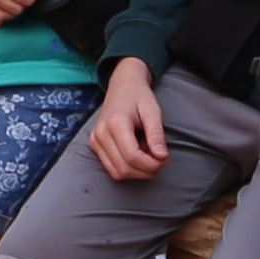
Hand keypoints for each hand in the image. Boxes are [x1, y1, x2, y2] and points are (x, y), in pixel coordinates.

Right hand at [89, 61, 167, 180]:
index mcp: (115, 123)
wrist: (122, 86)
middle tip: (161, 161)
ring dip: (137, 172)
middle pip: (124, 168)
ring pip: (116, 172)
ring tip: (149, 157)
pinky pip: (112, 168)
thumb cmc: (139, 97)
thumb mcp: (153, 111)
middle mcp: (100, 134)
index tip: (165, 160)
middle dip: (146, 171)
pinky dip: (128, 168)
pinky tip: (138, 156)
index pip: (132, 156)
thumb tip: (162, 157)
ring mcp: (95, 141)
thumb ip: (157, 134)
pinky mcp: (95, 145)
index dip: (150, 164)